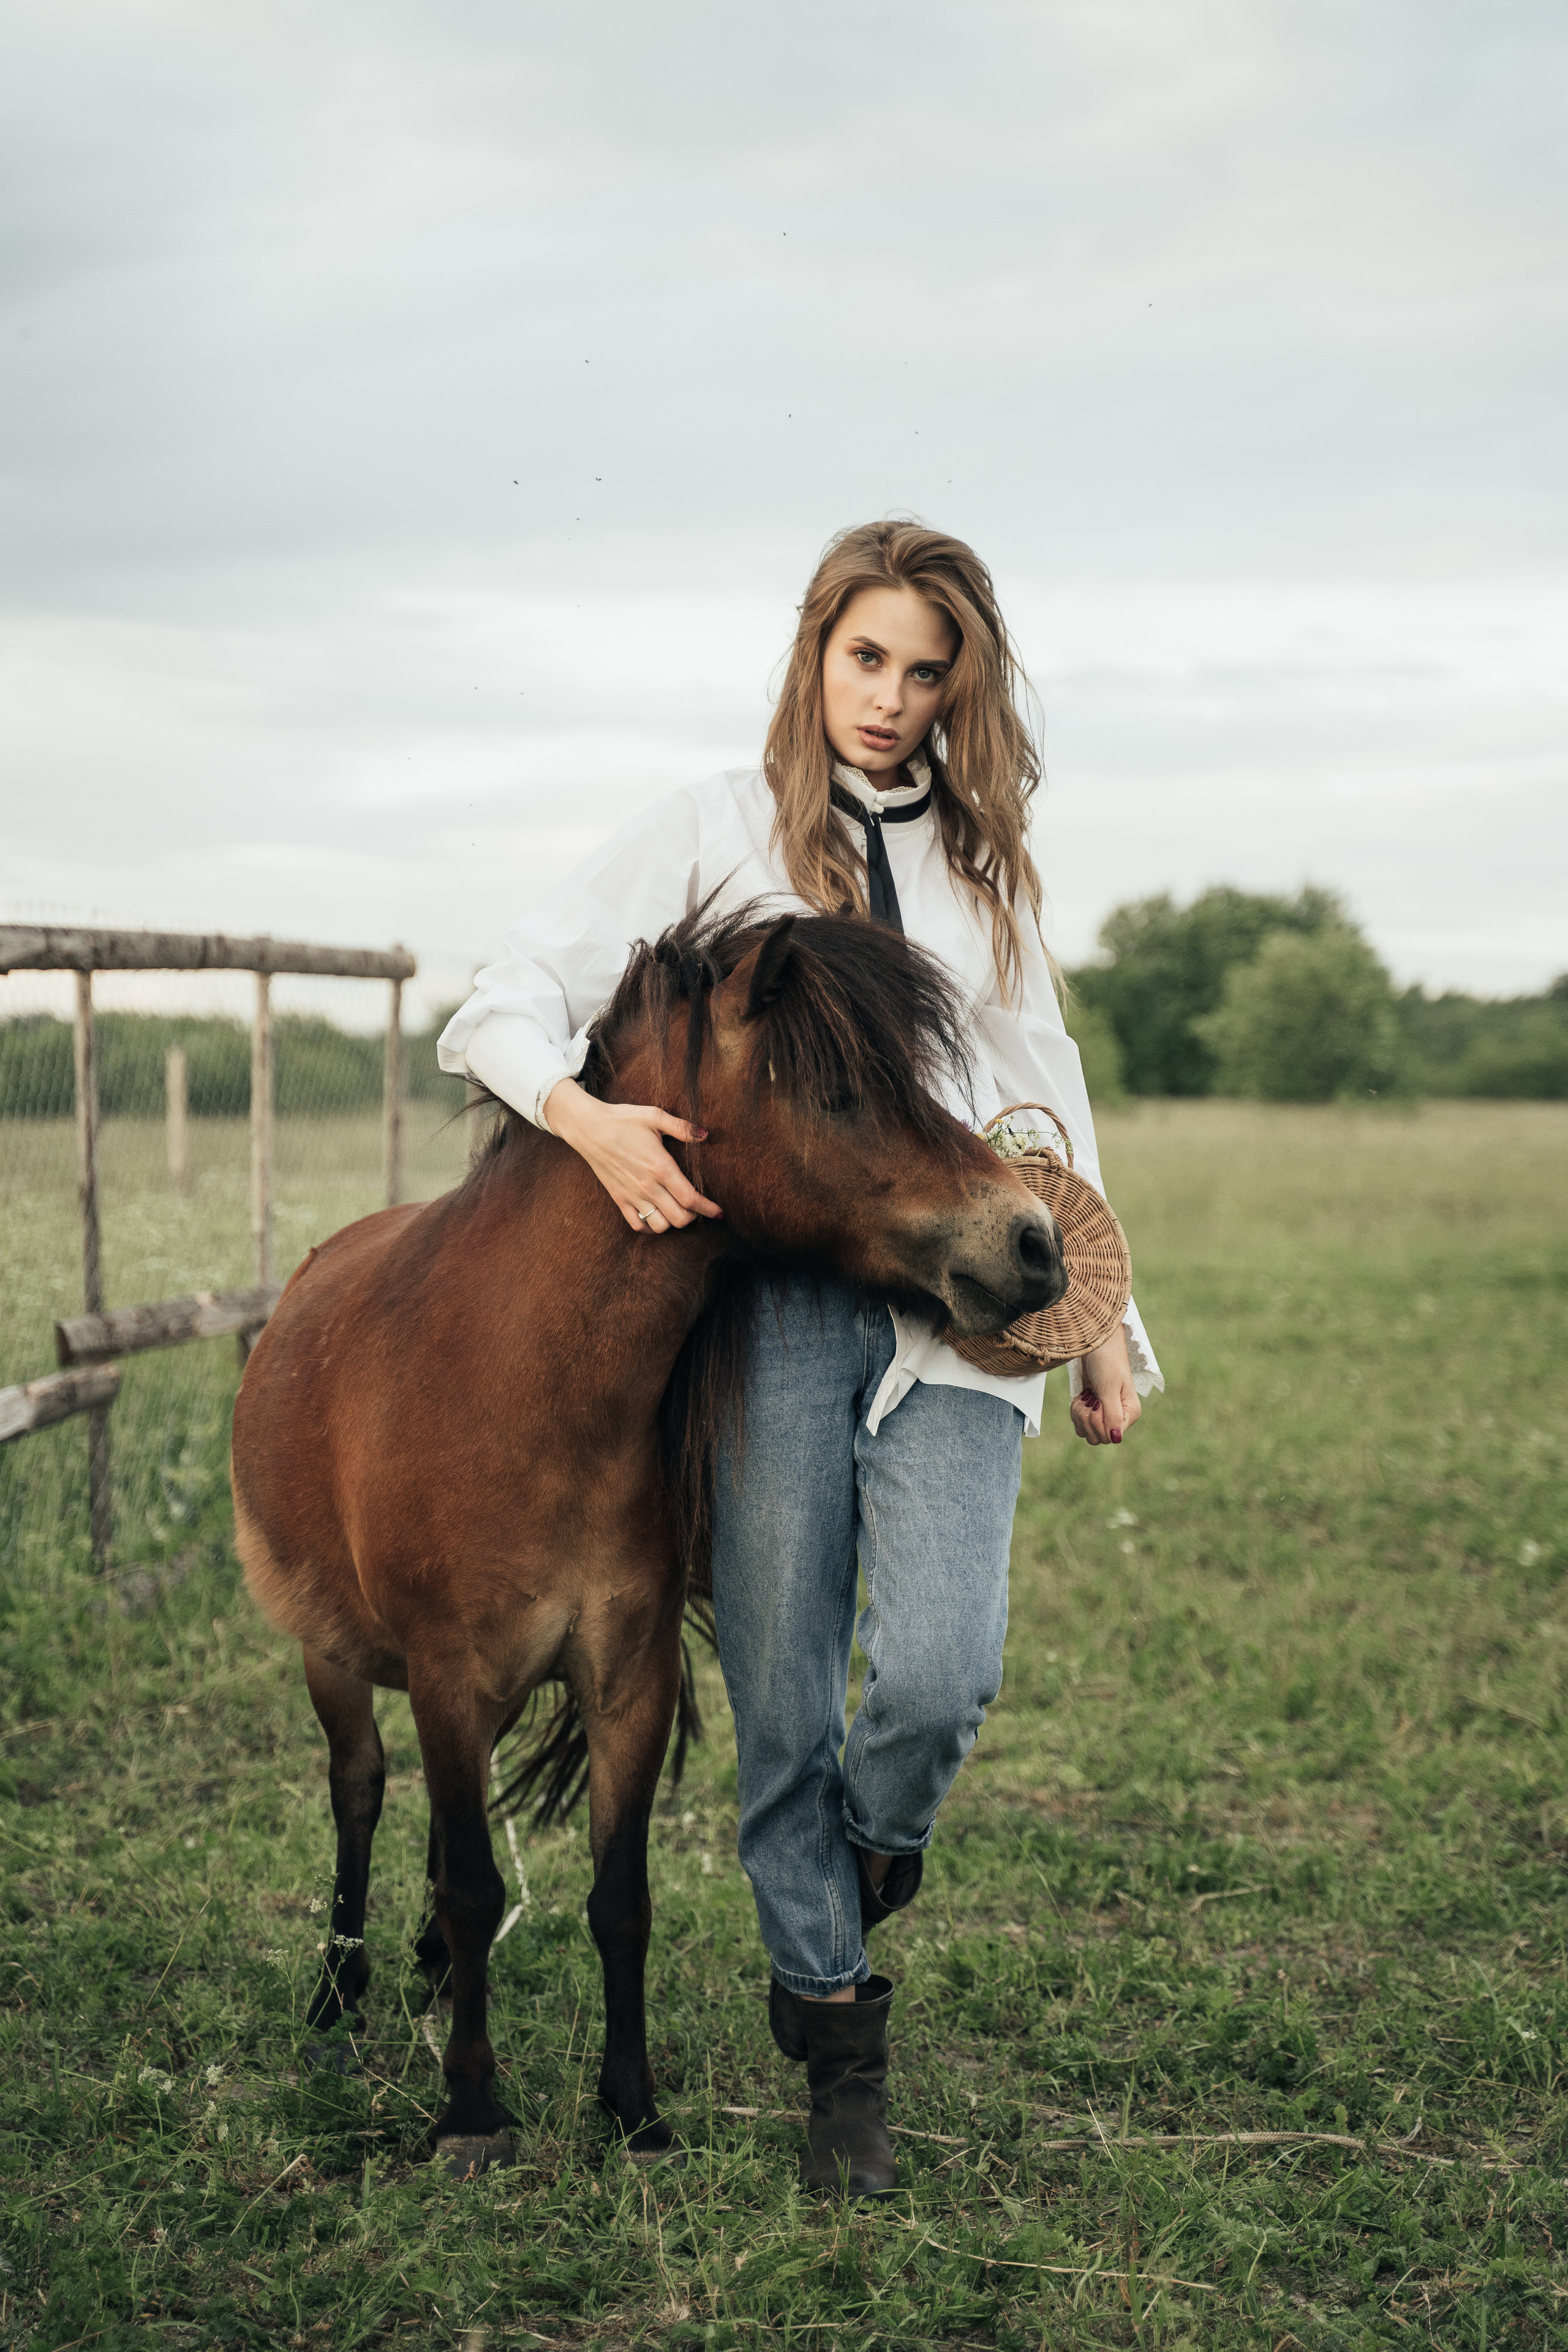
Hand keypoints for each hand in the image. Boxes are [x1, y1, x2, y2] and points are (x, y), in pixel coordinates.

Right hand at [543, 1079, 722, 1236]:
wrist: (588, 1128)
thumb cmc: (623, 1119)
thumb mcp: (654, 1116)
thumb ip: (682, 1127)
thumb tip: (706, 1134)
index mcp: (661, 1167)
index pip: (691, 1199)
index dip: (708, 1209)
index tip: (719, 1212)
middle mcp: (648, 1186)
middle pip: (679, 1218)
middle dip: (694, 1217)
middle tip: (697, 1208)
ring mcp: (632, 1195)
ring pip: (660, 1226)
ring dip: (672, 1223)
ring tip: (677, 1211)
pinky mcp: (619, 1199)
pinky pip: (636, 1225)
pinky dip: (649, 1226)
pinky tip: (656, 1216)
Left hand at [1070, 1327, 1140, 1446]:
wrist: (1096, 1345)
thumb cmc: (1107, 1362)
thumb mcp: (1109, 1388)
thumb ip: (1113, 1415)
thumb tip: (1116, 1439)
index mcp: (1130, 1413)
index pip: (1110, 1436)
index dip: (1098, 1423)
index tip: (1097, 1402)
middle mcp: (1119, 1417)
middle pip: (1098, 1437)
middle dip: (1087, 1418)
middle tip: (1090, 1398)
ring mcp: (1105, 1414)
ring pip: (1087, 1432)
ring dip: (1080, 1414)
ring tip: (1085, 1396)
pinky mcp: (1092, 1410)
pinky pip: (1080, 1424)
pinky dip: (1075, 1412)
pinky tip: (1080, 1397)